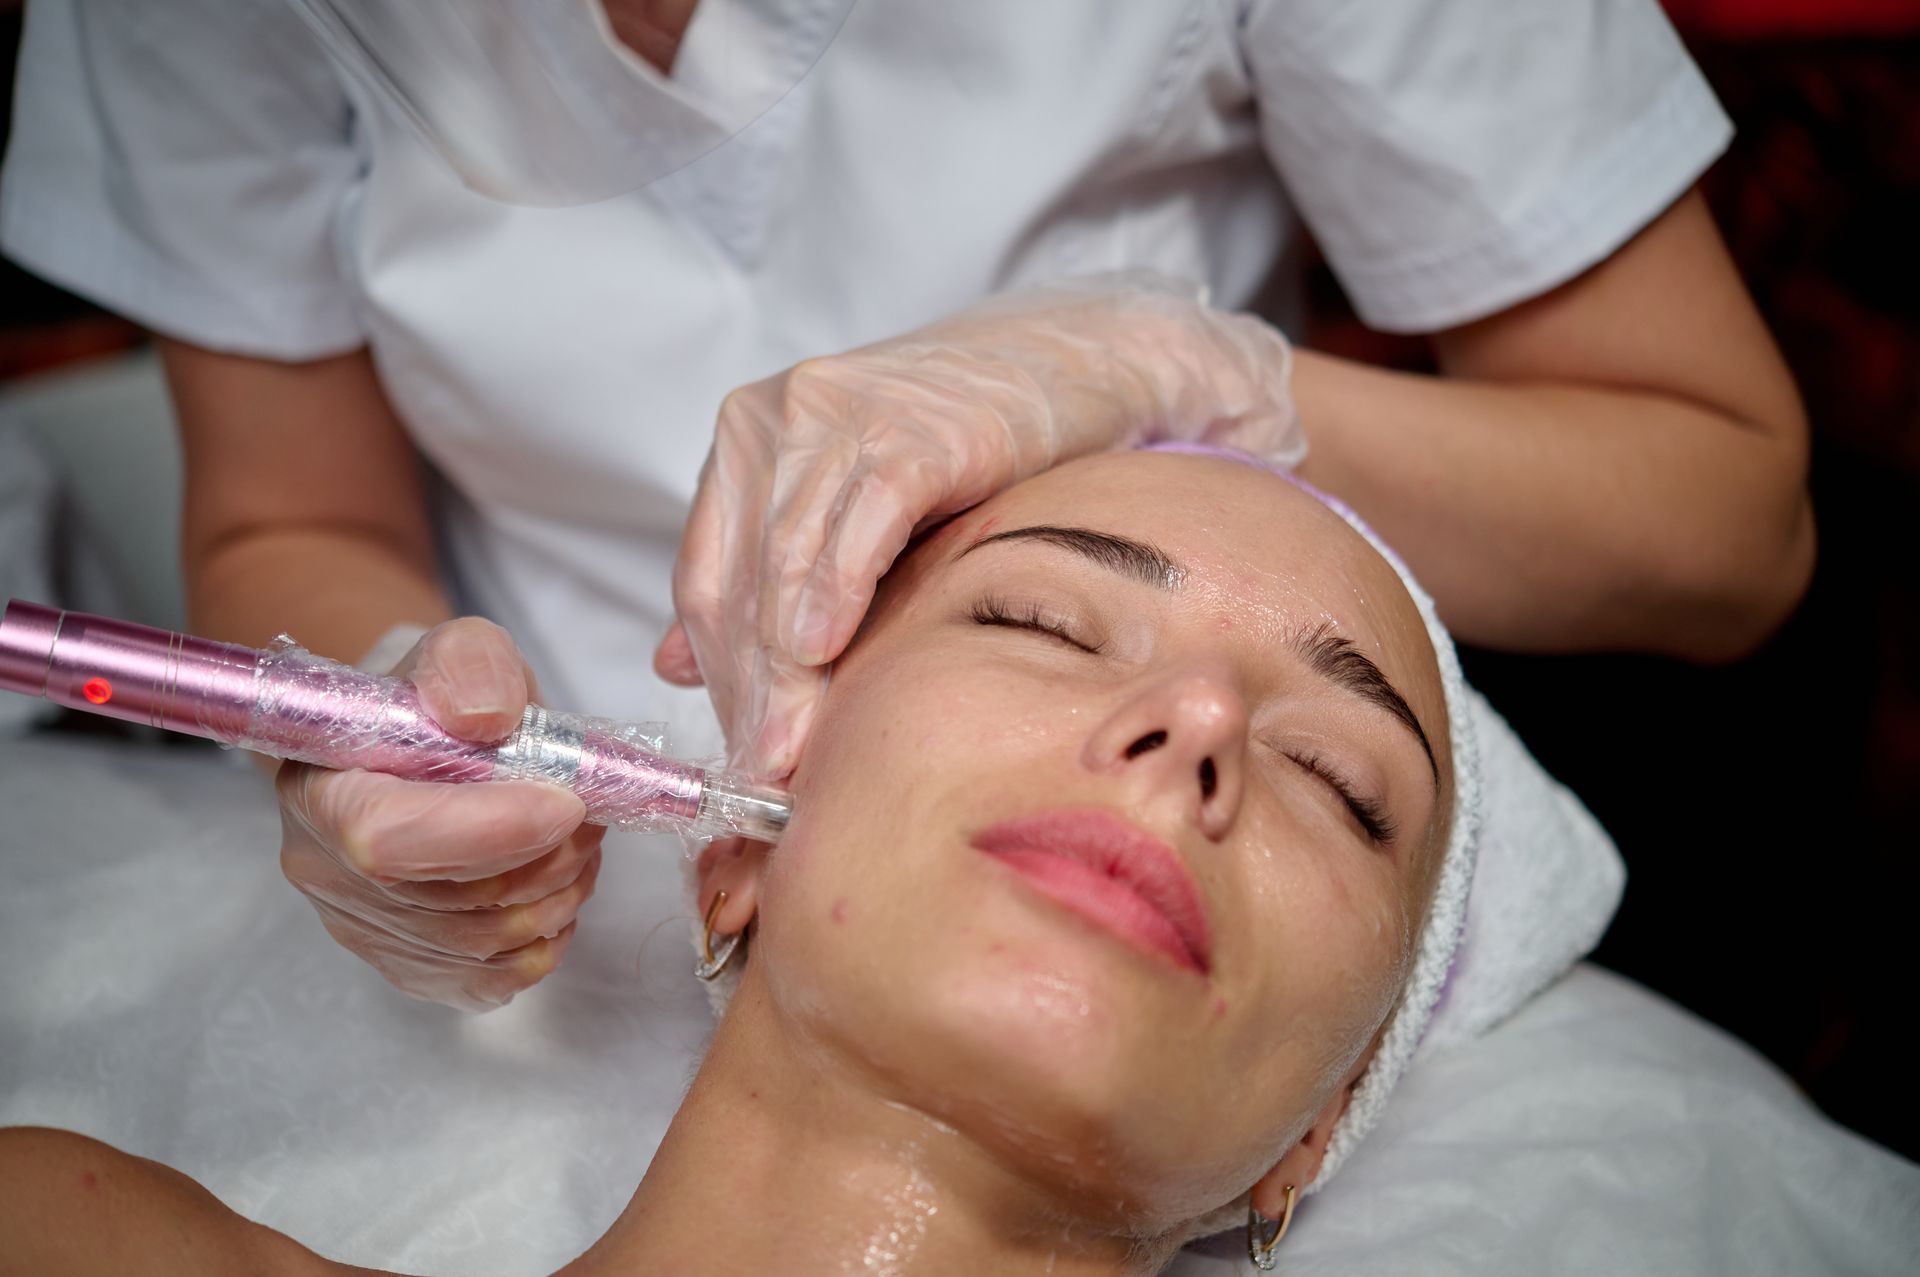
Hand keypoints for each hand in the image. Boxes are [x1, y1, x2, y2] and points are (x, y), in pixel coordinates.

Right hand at [277, 618, 604, 1010]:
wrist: (418, 742)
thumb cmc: (438, 700)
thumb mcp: (459, 650)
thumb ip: (471, 666)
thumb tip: (486, 717)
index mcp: (318, 787)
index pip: (389, 841)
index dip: (493, 832)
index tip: (568, 801)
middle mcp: (325, 870)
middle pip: (450, 902)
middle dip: (547, 858)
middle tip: (590, 813)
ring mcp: (362, 927)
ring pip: (481, 943)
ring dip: (557, 895)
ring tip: (579, 843)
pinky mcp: (405, 963)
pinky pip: (489, 979)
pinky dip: (544, 940)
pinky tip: (555, 891)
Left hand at [658, 276, 1302, 775]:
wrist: (1062, 365)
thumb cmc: (956, 441)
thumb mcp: (843, 505)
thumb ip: (764, 578)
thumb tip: (674, 665)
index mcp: (746, 441)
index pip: (706, 580)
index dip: (719, 678)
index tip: (738, 755)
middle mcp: (777, 420)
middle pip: (741, 582)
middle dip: (753, 691)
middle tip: (765, 772)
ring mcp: (839, 416)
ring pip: (787, 563)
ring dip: (789, 668)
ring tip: (797, 745)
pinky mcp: (911, 427)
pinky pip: (859, 521)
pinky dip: (836, 589)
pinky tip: (830, 649)